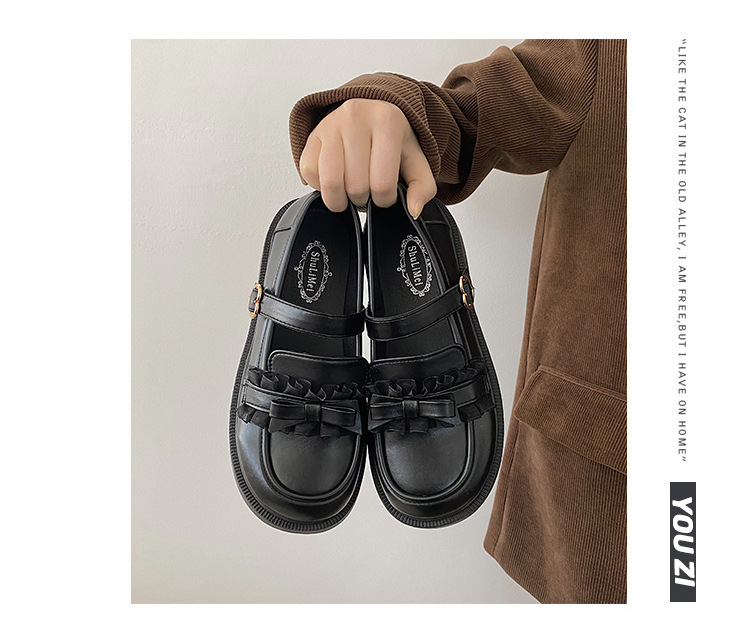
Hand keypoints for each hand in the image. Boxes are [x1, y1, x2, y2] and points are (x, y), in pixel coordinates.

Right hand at [299, 99, 436, 217]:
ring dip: (340, 199)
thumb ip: (422, 187)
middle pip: (356, 186)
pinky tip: (335, 179)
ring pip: (330, 182)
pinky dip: (320, 185)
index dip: (385, 200)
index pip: (382, 184)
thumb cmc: (392, 138)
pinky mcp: (312, 135)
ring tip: (349, 192)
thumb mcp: (415, 159)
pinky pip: (310, 173)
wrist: (369, 109)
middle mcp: (356, 117)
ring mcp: (331, 124)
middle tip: (367, 192)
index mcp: (387, 121)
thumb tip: (414, 210)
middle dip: (363, 199)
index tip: (385, 193)